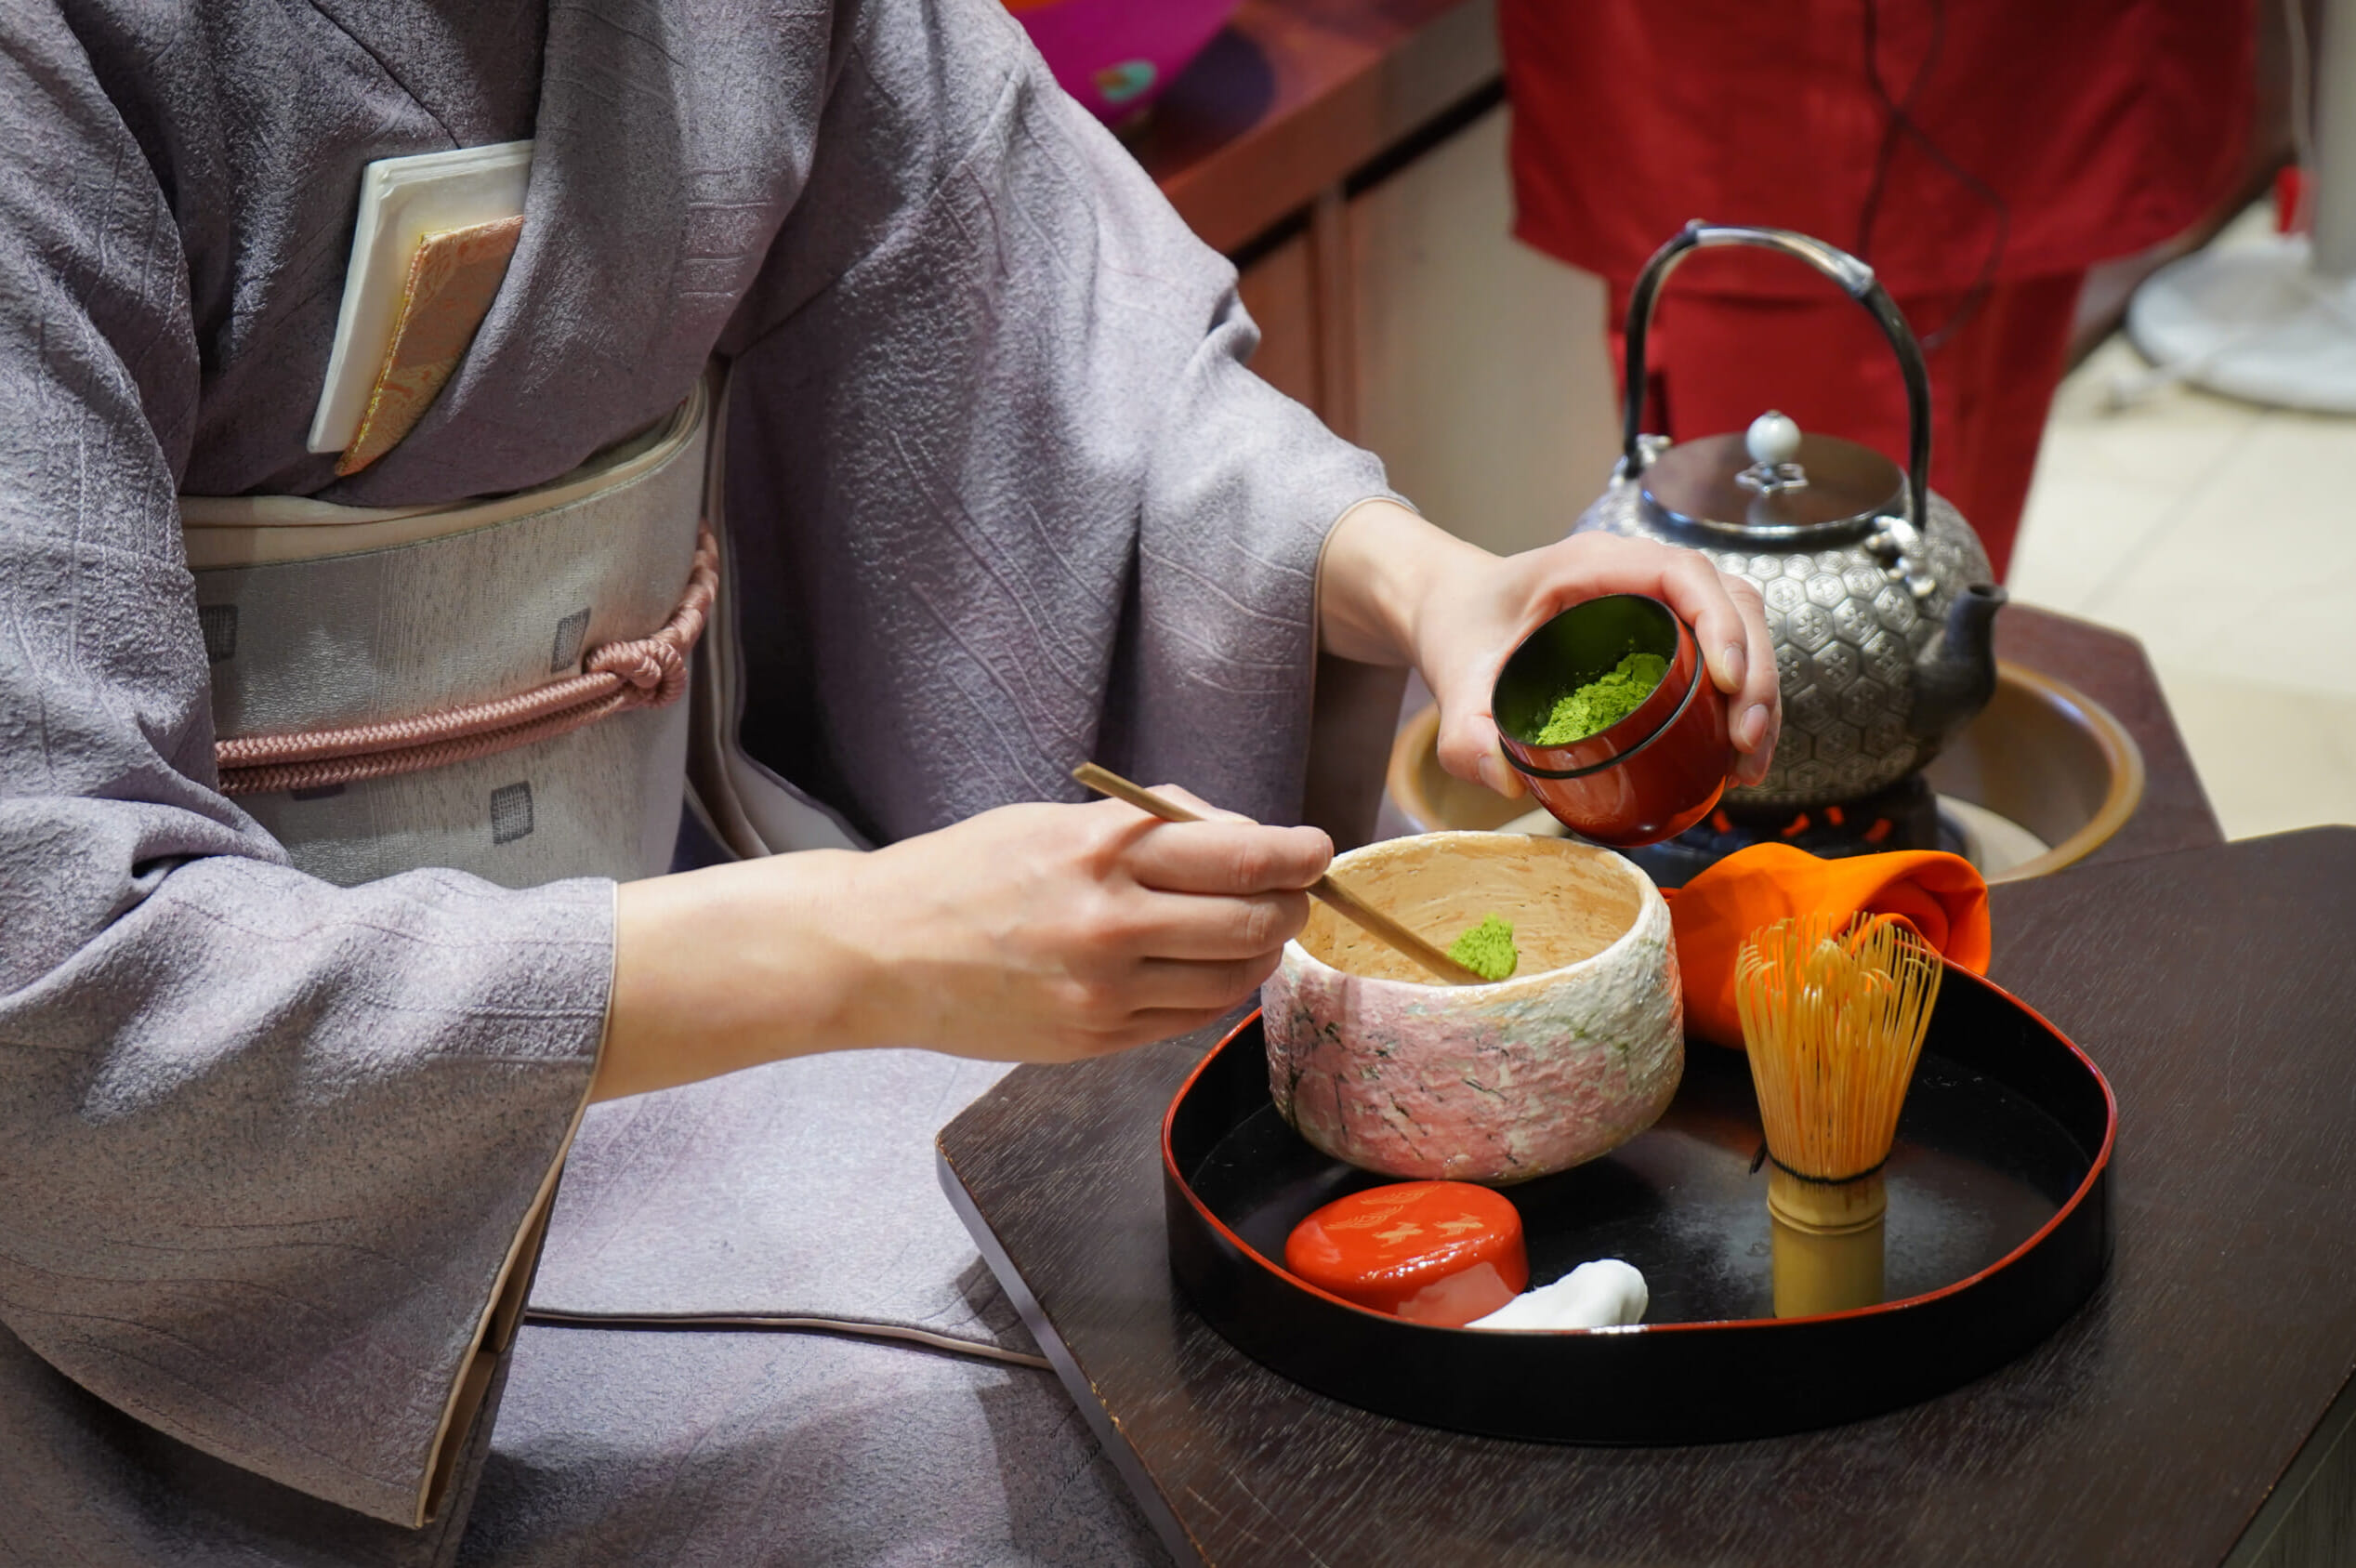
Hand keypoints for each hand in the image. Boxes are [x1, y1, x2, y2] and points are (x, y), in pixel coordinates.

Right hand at [599, 792, 1330, 1097]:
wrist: (877, 952)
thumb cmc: (965, 871)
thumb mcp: (1056, 821)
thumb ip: (1150, 828)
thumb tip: (1240, 838)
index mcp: (1102, 851)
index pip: (1243, 856)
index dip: (1299, 855)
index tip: (1316, 850)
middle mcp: (1111, 922)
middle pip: (1254, 922)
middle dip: (1290, 905)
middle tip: (1294, 894)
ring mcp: (1104, 991)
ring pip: (1231, 981)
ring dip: (1257, 955)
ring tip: (1251, 933)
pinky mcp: (1094, 1041)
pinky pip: (1186, 1019)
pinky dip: (1209, 993)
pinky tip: (1198, 969)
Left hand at [1318, 501, 1781, 794]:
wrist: (1455, 610)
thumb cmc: (1462, 630)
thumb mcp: (1453, 681)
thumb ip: (1464, 734)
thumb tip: (1507, 782)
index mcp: (1592, 563)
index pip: (1681, 573)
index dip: (1719, 622)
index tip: (1727, 684)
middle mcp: (1636, 570)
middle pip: (1729, 599)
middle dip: (1755, 671)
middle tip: (1745, 745)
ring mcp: (1657, 595)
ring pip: (1739, 623)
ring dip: (1760, 688)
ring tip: (1748, 761)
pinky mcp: (1665, 626)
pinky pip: (1723, 646)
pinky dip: (1742, 695)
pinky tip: (1736, 753)